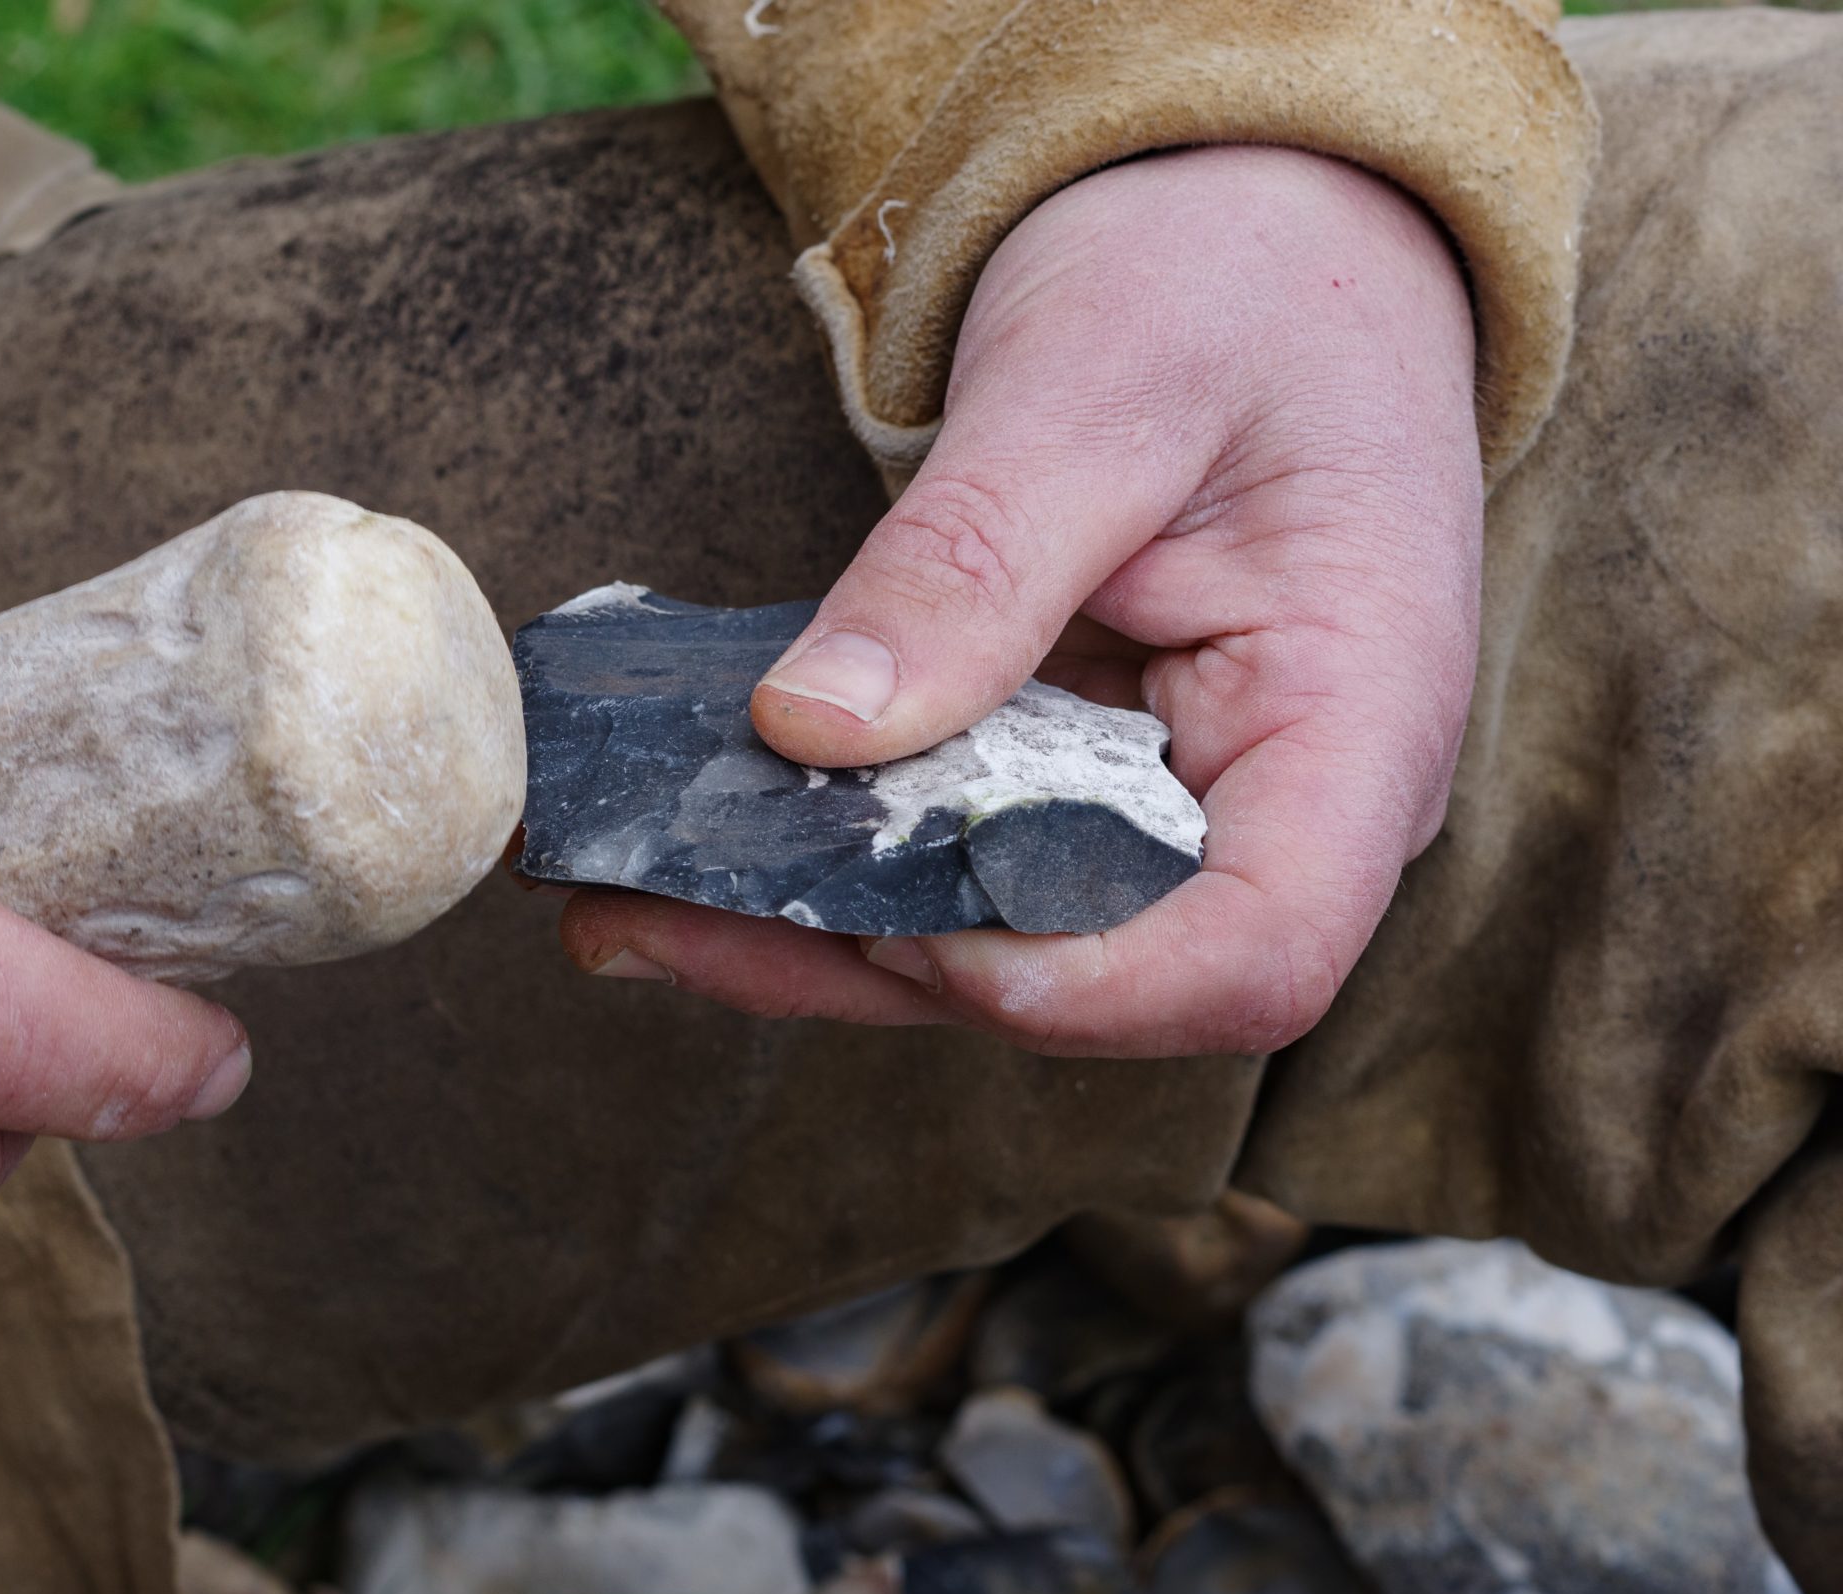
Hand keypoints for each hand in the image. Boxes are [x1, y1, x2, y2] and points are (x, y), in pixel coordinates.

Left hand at [563, 146, 1483, 1055]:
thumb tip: (810, 726)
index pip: (1256, 954)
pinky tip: (676, 848)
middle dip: (863, 959)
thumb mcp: (1096, 387)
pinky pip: (947, 859)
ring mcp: (1170, 808)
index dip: (1078, 985)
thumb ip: (969, 564)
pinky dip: (817, 861)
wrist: (1255, 231)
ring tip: (612, 901)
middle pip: (1086, 973)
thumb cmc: (1226, 281)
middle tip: (641, 913)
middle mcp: (1275, 806)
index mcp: (1356, 722)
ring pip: (987, 939)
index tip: (897, 922)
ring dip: (800, 934)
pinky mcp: (1072, 783)